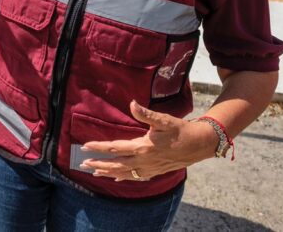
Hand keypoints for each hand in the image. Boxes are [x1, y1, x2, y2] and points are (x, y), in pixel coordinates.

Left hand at [79, 101, 219, 181]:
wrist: (200, 145)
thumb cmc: (180, 130)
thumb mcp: (163, 119)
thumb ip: (146, 114)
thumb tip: (132, 104)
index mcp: (143, 147)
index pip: (115, 147)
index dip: (99, 147)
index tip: (85, 146)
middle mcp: (144, 160)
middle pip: (116, 163)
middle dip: (99, 163)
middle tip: (82, 164)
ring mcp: (150, 168)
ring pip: (125, 172)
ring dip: (108, 172)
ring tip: (94, 172)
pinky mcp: (155, 171)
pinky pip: (136, 177)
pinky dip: (125, 177)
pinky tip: (117, 178)